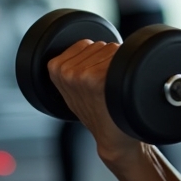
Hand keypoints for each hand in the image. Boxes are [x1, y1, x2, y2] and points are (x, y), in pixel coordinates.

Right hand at [46, 40, 144, 166]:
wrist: (112, 137)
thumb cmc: (96, 113)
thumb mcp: (71, 90)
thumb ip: (71, 67)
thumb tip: (86, 45)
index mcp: (55, 68)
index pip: (85, 44)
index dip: (95, 59)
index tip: (92, 80)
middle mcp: (66, 71)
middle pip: (100, 45)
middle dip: (106, 61)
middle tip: (104, 87)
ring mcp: (82, 74)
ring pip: (112, 49)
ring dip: (117, 65)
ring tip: (111, 88)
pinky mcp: (99, 78)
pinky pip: (120, 57)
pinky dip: (125, 70)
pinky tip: (118, 88)